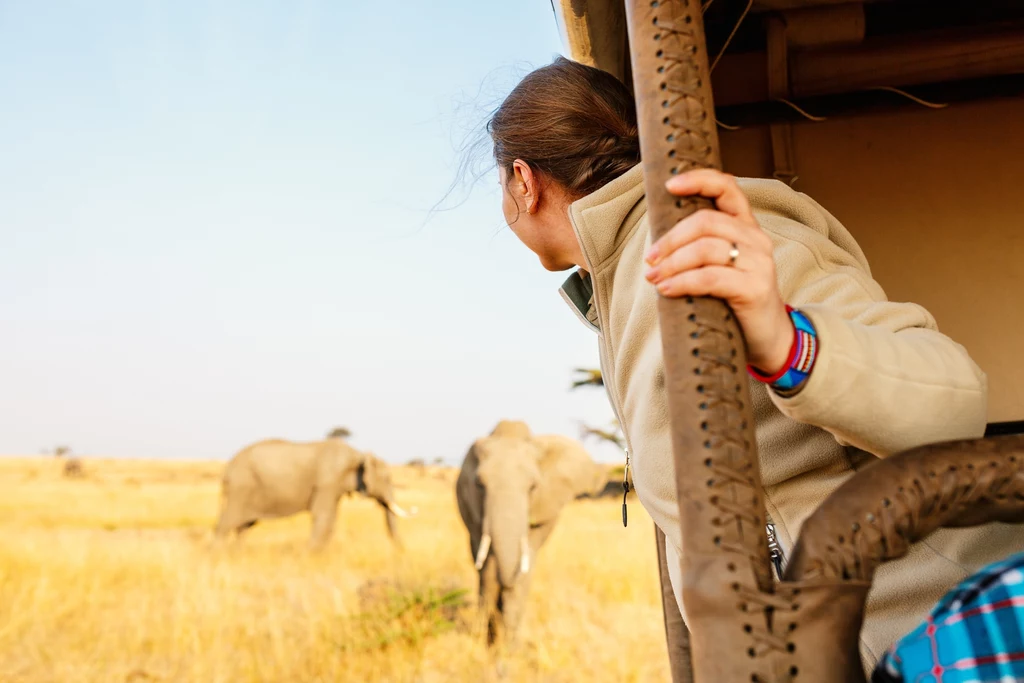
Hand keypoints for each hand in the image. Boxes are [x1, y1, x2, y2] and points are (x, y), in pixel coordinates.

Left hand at [644, 169, 792, 374]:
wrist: (769, 336)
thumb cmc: (736, 299)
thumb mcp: (721, 266)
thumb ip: (701, 247)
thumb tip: (657, 243)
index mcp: (746, 226)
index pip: (727, 188)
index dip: (699, 180)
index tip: (670, 185)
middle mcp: (756, 239)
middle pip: (705, 222)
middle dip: (671, 239)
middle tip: (651, 259)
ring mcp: (759, 263)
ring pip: (705, 249)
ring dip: (671, 263)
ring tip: (654, 278)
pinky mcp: (755, 288)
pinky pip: (709, 278)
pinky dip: (682, 282)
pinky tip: (667, 290)